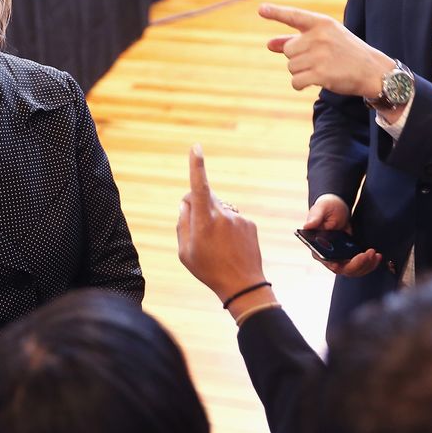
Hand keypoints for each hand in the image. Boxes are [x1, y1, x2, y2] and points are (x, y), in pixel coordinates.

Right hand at [177, 144, 268, 303]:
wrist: (243, 284)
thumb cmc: (209, 270)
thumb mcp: (185, 251)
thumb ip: (182, 223)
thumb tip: (186, 204)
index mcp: (204, 221)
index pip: (198, 186)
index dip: (196, 166)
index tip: (196, 148)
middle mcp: (222, 214)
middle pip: (204, 197)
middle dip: (197, 206)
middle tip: (196, 233)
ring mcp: (238, 217)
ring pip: (219, 208)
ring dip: (213, 219)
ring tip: (216, 245)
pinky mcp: (249, 223)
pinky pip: (232, 217)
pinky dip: (227, 227)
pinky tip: (229, 245)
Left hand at [259, 3, 394, 98]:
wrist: (372, 71)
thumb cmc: (345, 52)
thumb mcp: (325, 39)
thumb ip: (296, 40)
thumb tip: (269, 44)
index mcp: (322, 23)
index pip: (295, 16)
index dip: (276, 13)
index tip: (261, 9)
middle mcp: (319, 37)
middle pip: (288, 50)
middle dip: (298, 58)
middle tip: (318, 59)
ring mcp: (320, 55)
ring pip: (291, 66)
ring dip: (300, 72)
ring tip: (320, 69)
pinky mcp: (320, 74)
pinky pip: (295, 81)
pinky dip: (299, 84)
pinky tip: (311, 82)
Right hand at [302, 194, 380, 275]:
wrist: (337, 206)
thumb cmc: (326, 207)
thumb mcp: (320, 209)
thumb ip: (315, 217)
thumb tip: (307, 226)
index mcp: (318, 247)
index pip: (328, 262)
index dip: (338, 265)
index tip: (349, 261)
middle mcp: (328, 256)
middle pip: (344, 269)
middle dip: (358, 264)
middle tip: (369, 253)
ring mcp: (340, 257)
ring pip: (353, 270)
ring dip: (366, 265)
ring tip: (375, 254)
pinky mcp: (349, 255)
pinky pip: (360, 265)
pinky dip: (369, 264)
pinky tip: (376, 256)